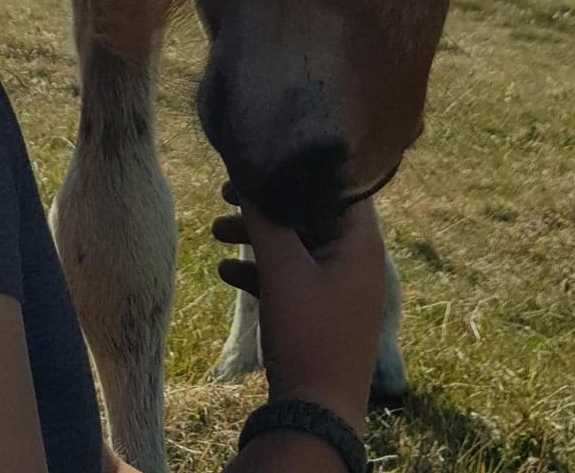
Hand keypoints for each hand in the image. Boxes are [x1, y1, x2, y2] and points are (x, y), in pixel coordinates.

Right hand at [212, 183, 385, 431]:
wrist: (317, 414)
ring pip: (296, 245)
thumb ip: (265, 219)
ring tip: (214, 232)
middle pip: (308, 213)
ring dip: (257, 237)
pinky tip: (225, 273)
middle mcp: (356, 258)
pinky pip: (293, 276)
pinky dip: (262, 270)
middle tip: (226, 192)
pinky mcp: (323, 312)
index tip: (258, 161)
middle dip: (265, 205)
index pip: (333, 185)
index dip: (294, 170)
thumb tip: (250, 173)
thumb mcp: (283, 270)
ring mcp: (340, 287)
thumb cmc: (307, 334)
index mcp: (360, 241)